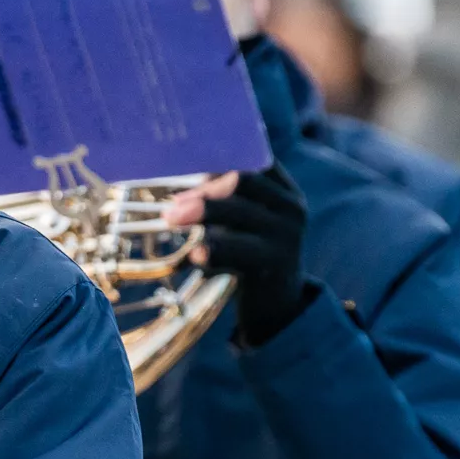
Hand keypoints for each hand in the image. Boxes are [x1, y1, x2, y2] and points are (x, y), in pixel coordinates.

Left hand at [165, 163, 310, 348]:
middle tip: (172, 199)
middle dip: (205, 185)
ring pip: (241, 214)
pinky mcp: (273, 266)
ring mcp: (285, 237)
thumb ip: (224, 199)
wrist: (278, 303)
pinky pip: (239, 254)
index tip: (182, 158)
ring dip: (203, 212)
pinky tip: (193, 255)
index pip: (252, 157)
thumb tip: (176, 185)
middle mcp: (289, 207)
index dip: (217, 155)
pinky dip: (213, 251)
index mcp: (281, 189)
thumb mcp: (245, 221)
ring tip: (170, 218)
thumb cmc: (250, 252)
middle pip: (245, 180)